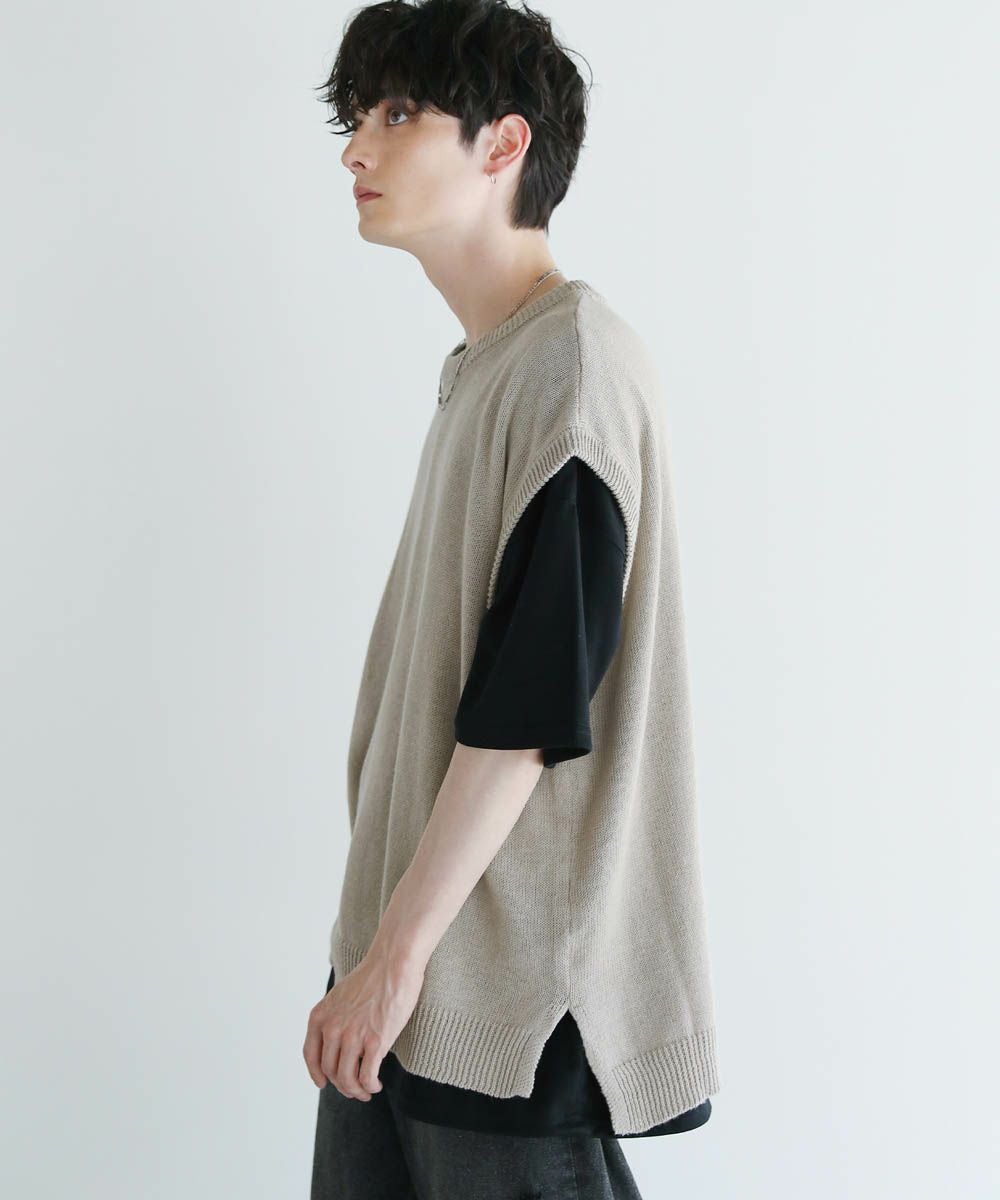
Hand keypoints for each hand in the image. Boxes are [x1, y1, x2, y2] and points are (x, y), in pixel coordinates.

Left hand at [302, 952, 424, 1100]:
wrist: (393, 962)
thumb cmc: (373, 975)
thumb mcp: (341, 995)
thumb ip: (335, 1017)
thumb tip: (338, 1040)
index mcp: (320, 1016)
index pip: (311, 1056)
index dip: (316, 1074)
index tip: (323, 1084)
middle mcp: (332, 1028)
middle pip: (331, 1071)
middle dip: (342, 1085)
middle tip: (355, 1088)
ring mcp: (352, 1036)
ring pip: (347, 1079)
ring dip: (356, 1091)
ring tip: (367, 1091)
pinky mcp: (375, 1042)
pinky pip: (366, 1077)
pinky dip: (370, 1086)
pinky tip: (377, 1084)